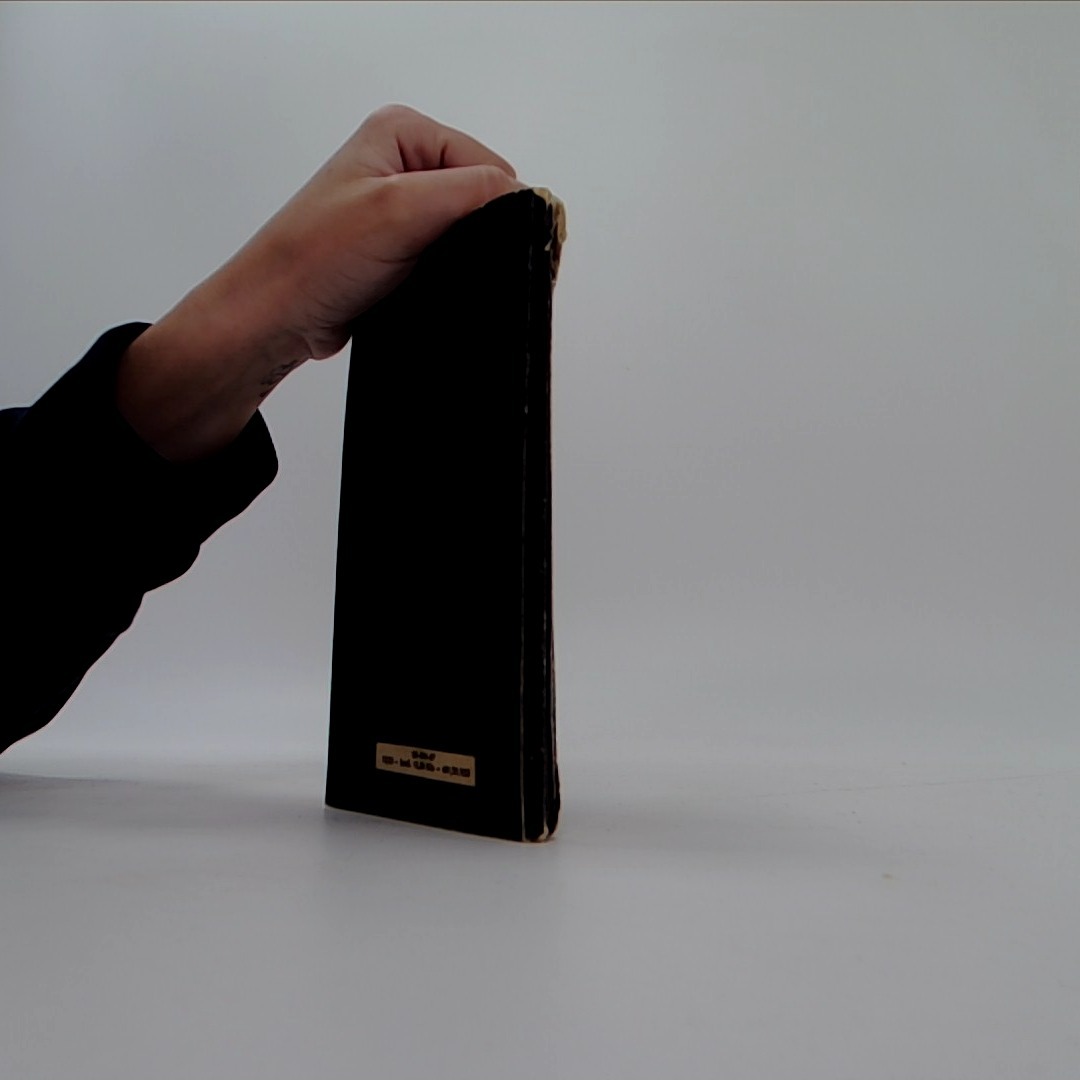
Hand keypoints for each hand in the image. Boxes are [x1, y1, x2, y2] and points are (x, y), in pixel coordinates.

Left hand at [117, 104, 525, 460]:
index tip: (484, 242)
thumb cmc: (315, 259)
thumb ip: (469, 191)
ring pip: (469, 232)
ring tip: (431, 275)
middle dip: (479, 232)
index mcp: (402, 132)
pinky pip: (450, 258)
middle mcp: (402, 163)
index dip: (497, 204)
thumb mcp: (400, 209)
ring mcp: (402, 209)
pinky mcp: (402, 250)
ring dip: (462, 258)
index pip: (488, 163)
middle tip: (449, 261)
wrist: (277, 316)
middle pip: (481, 196)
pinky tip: (429, 288)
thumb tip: (528, 195)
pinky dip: (450, 275)